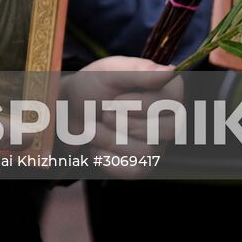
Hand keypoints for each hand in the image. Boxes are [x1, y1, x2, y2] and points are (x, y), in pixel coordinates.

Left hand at [63, 56, 181, 173]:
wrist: (69, 113)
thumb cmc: (93, 87)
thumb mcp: (109, 71)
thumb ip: (138, 71)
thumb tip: (171, 71)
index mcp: (165, 91)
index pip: (172, 102)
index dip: (141, 104)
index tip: (116, 99)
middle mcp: (168, 120)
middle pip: (165, 131)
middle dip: (124, 122)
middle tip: (104, 112)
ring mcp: (157, 146)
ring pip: (146, 152)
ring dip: (110, 138)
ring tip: (94, 127)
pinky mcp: (141, 166)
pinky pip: (133, 171)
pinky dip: (107, 158)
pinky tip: (97, 146)